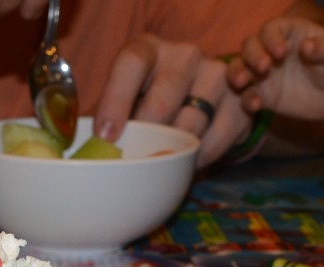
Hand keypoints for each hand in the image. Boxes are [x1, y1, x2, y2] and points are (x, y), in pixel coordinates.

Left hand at [93, 34, 250, 167]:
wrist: (199, 97)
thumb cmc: (148, 100)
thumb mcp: (124, 100)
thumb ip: (104, 120)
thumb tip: (83, 151)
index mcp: (147, 49)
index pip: (131, 64)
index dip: (116, 100)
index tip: (106, 136)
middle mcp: (184, 55)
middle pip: (161, 102)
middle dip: (144, 138)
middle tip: (134, 159)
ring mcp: (216, 74)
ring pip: (189, 126)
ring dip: (171, 151)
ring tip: (160, 160)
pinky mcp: (239, 99)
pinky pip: (215, 140)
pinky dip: (197, 158)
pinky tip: (187, 159)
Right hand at [227, 17, 323, 123]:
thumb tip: (307, 45)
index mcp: (289, 34)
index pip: (271, 29)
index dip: (271, 38)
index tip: (281, 53)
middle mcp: (271, 51)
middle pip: (250, 46)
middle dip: (252, 55)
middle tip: (264, 67)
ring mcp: (264, 74)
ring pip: (239, 68)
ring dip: (237, 73)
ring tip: (242, 83)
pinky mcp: (262, 95)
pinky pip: (247, 95)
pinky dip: (246, 99)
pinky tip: (255, 105)